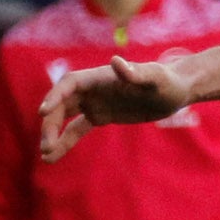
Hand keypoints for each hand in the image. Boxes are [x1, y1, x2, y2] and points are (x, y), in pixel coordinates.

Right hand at [40, 52, 190, 159]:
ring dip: (53, 134)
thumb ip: (136, 73)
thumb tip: (116, 62)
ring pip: (64, 118)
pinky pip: (76, 129)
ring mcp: (95, 102)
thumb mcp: (155, 78)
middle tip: (46, 145)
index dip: (55, 96)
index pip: (70, 84)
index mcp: (101, 77)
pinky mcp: (100, 116)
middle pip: (62, 103)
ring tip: (46, 156)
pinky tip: (53, 157)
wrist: (176, 91)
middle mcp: (93, 88)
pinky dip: (65, 141)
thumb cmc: (167, 81)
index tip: (43, 112)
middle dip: (51, 123)